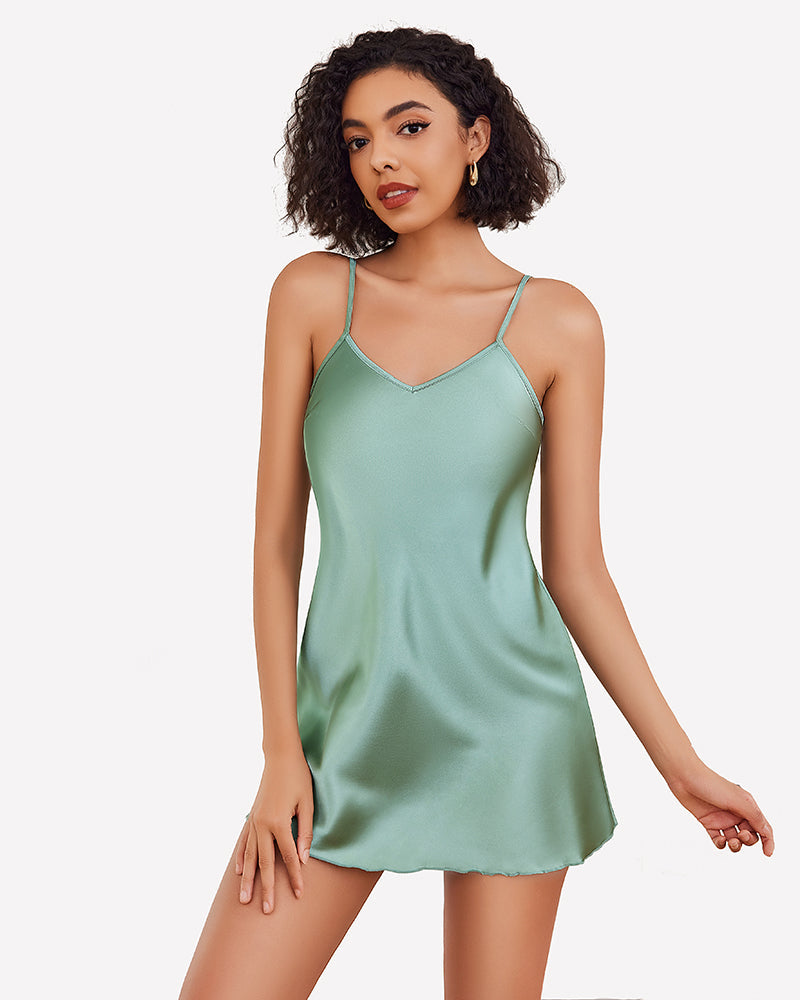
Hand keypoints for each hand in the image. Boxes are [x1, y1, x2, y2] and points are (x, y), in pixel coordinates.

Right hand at [234, 746, 314, 913]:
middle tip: (266, 911)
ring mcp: (254, 821)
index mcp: (280, 822)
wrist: (280, 757)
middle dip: (266, 888)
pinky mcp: (252, 816)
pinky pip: (244, 842)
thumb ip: (306, 832)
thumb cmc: (299, 778)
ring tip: (244, 900)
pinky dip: (241, 858)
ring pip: (250, 856)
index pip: (290, 857)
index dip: (295, 876)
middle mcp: (263, 824)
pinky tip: (239, 871)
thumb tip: (304, 859)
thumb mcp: (307, 804)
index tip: (299, 894)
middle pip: (266, 863)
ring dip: (248, 879)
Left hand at [666, 759, 774, 855]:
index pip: (762, 826)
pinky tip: (720, 840)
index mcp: (746, 805)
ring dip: (736, 845)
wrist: (684, 777)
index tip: (767, 853)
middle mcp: (736, 812)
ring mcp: (722, 818)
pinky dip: (722, 844)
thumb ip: (754, 817)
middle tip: (741, 835)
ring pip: (735, 839)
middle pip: (750, 835)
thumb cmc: (711, 784)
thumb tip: (767, 833)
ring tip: (731, 842)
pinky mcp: (708, 822)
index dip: (768, 841)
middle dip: (748, 840)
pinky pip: (719, 839)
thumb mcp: (738, 800)